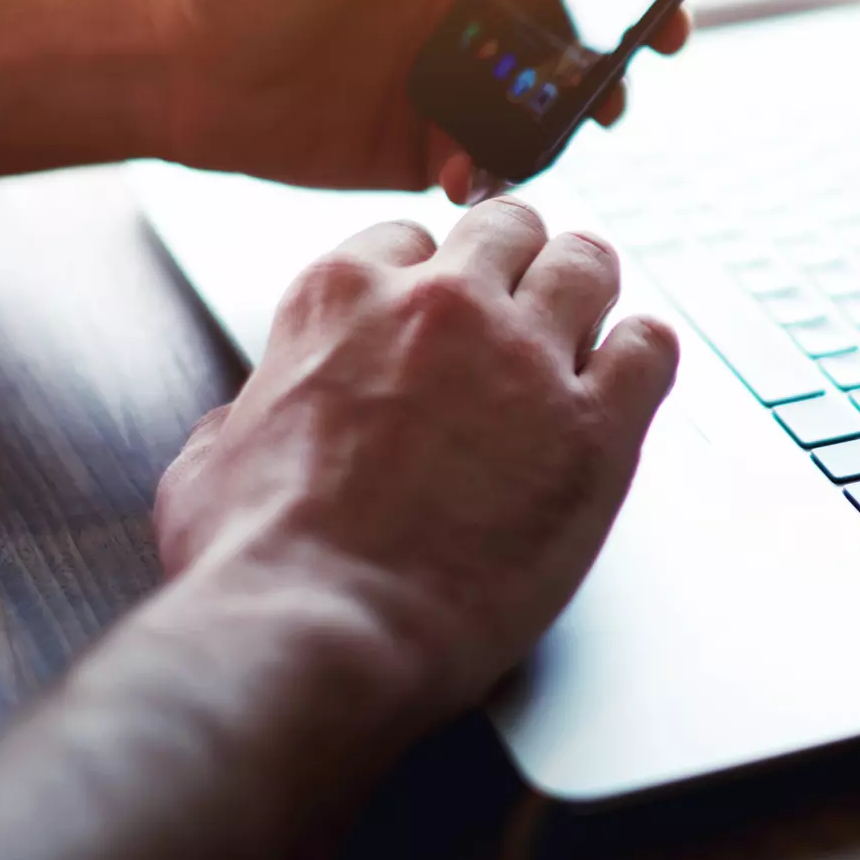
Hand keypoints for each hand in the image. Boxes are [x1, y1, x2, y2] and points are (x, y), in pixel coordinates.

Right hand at [151, 197, 678, 720]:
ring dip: (588, 291)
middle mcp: (442, 304)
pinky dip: (643, 356)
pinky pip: (652, 348)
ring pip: (588, 263)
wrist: (319, 631)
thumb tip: (245, 425)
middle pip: (510, 228)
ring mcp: (526, 358)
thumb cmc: (258, 563)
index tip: (440, 311)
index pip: (409, 238)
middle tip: (523, 305)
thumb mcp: (208, 463)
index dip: (430, 277)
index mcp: (342, 297)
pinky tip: (627, 382)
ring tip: (588, 325)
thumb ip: (242, 419)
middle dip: (517, 261)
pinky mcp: (595, 427)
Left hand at [155, 0, 691, 200]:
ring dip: (600, 98)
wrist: (164, 55)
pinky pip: (509, 156)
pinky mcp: (441, 139)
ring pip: (576, 85)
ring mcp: (472, 67)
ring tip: (592, 109)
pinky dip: (513, 163)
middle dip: (653, 13)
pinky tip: (473, 160)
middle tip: (662, 36)